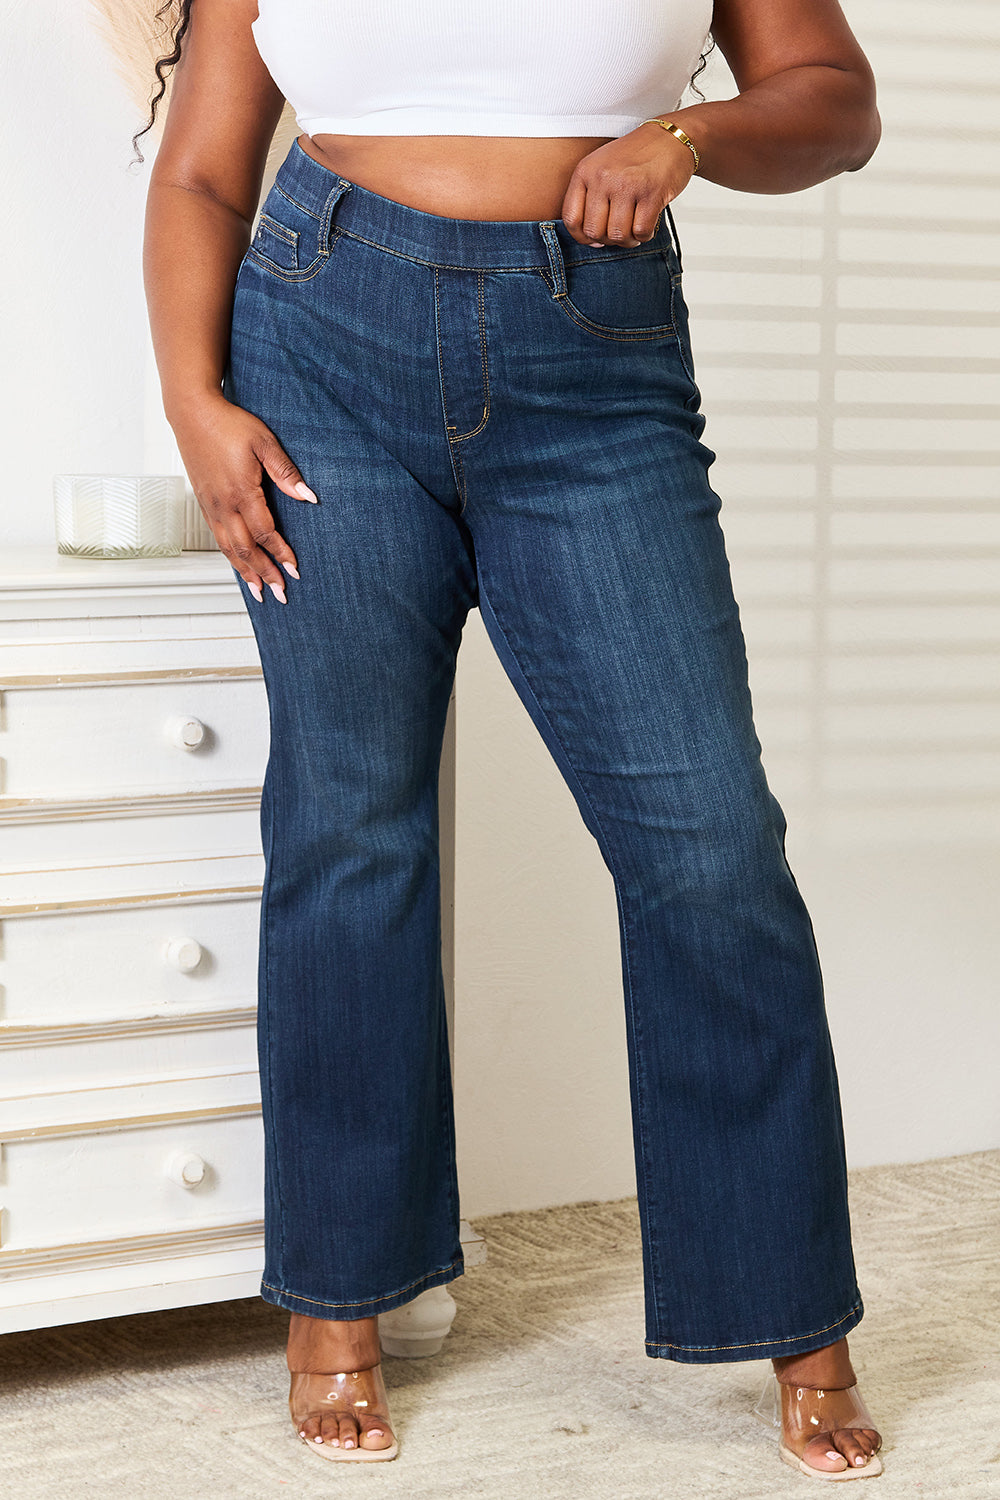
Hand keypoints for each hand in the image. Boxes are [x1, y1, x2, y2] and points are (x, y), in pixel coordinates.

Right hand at [170, 394, 315, 602]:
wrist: (193, 413)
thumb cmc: (229, 424)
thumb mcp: (265, 443)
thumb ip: (285, 472)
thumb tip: (307, 496)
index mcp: (242, 492)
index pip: (265, 533)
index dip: (281, 553)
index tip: (295, 569)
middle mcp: (223, 504)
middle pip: (246, 549)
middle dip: (264, 573)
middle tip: (280, 594)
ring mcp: (211, 505)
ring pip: (229, 548)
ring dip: (245, 572)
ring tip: (258, 591)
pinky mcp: (204, 502)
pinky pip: (218, 537)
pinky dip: (230, 556)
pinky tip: (239, 565)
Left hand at [561, 123, 696, 247]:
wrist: (670, 137)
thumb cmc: (635, 157)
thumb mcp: (601, 168)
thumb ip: (589, 198)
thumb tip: (590, 239)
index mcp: (585, 171)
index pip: (571, 219)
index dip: (582, 237)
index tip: (594, 238)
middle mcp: (603, 176)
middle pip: (595, 231)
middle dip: (608, 240)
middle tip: (618, 232)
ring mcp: (627, 184)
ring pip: (618, 235)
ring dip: (628, 240)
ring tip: (634, 230)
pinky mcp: (651, 193)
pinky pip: (641, 232)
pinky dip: (644, 235)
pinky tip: (647, 224)